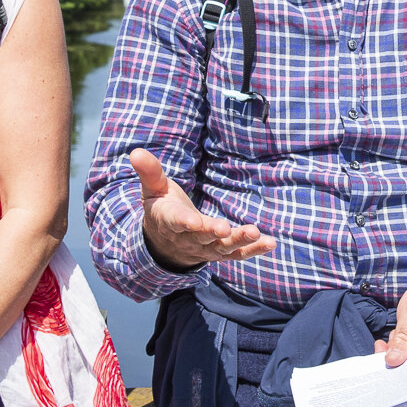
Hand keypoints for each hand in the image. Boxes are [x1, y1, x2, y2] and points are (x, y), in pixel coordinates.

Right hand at [130, 147, 274, 269]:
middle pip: (202, 237)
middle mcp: (188, 238)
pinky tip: (270, 243)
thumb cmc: (162, 208)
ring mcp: (206, 248)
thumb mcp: (153, 189)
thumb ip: (149, 172)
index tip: (193, 221)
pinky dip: (253, 250)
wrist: (165, 245)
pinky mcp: (220, 252)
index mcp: (169, 220)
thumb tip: (136, 152)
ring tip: (255, 233)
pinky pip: (237, 254)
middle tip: (225, 228)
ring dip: (239, 241)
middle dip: (213, 232)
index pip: (176, 222)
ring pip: (222, 247)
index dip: (184, 222)